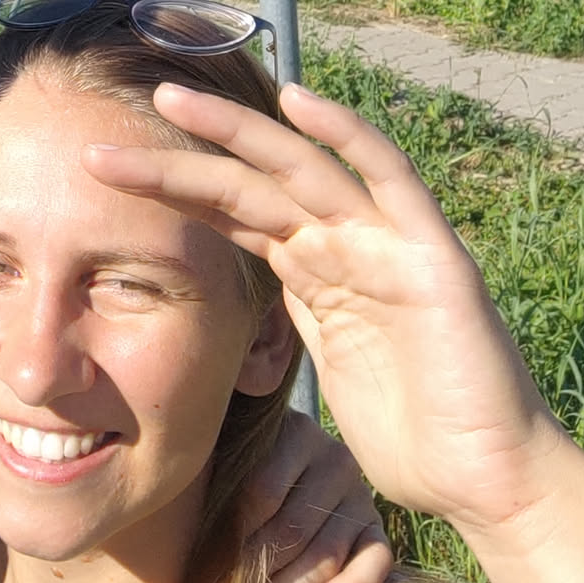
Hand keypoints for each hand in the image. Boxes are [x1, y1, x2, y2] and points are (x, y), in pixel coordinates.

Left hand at [85, 81, 583, 582]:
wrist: (483, 480)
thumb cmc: (410, 436)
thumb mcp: (321, 369)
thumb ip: (282, 329)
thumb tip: (230, 320)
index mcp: (313, 270)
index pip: (228, 215)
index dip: (168, 193)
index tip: (100, 180)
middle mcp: (344, 241)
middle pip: (246, 184)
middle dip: (177, 158)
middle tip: (100, 144)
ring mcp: (385, 240)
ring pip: (296, 169)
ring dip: (233, 133)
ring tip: (170, 101)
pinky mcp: (428, 252)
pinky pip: (386, 177)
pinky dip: (344, 135)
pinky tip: (297, 102)